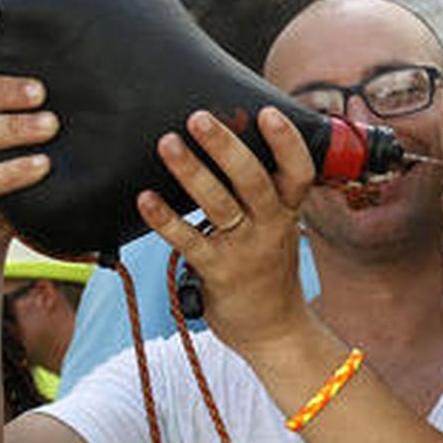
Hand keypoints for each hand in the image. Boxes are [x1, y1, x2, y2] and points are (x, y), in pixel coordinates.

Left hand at [135, 107, 316, 354]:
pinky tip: (145, 198)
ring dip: (192, 172)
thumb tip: (225, 144)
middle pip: (253, 180)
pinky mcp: (218, 271)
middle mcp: (270, 227)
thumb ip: (260, 194)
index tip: (267, 112)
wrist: (274, 329)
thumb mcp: (277, 228)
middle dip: (226, 146)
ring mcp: (244, 250)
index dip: (286, 142)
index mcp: (287, 211)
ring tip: (167, 143)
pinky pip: (189, 241)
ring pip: (219, 206)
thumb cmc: (268, 269)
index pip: (298, 172)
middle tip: (199, 117)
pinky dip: (165, 218)